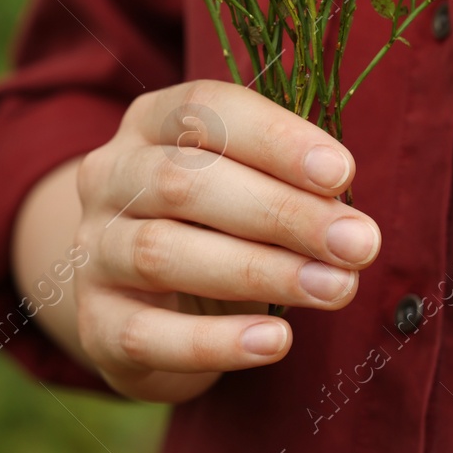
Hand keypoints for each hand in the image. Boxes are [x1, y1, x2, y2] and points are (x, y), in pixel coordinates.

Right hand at [71, 79, 379, 401]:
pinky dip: (215, 341)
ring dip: (259, 271)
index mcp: (149, 123)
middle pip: (184, 182)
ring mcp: (93, 250)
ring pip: (163, 252)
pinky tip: (275, 342)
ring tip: (334, 289)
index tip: (342, 173)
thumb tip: (349, 221)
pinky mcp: (96, 323)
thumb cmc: (212, 228)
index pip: (204, 111)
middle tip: (358, 243)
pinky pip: (148, 334)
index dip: (274, 138)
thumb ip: (288, 187)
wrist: (138, 305)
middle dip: (281, 211)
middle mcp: (109, 176)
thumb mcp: (243, 187)